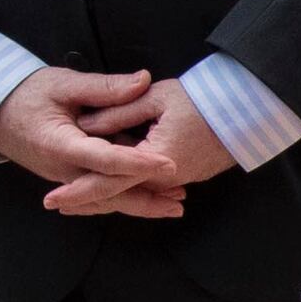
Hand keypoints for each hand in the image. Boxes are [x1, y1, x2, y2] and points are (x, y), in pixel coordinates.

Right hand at [0, 66, 182, 213]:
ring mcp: (64, 177)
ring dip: (140, 203)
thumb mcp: (64, 83)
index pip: (106, 160)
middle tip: (180, 202)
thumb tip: (143, 81)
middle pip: (109, 191)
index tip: (168, 163)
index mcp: (60, 145)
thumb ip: (105, 87)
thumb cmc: (26, 93)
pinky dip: (124, 198)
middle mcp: (62, 169)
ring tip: (174, 206)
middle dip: (146, 199)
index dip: (138, 163)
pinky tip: (150, 200)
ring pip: (106, 198)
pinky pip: (98, 193)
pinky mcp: (69, 177)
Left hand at [52, 77, 234, 216]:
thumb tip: (86, 125)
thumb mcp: (156, 97)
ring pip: (133, 193)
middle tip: (55, 204)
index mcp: (156, 160)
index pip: (109, 181)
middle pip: (118, 195)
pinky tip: (108, 186)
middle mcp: (165, 179)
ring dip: (105, 196)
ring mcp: (176, 181)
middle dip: (85, 200)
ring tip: (74, 200)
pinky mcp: (182, 176)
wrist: (248, 111)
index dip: (79, 191)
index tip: (53, 200)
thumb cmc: (204, 99)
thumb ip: (118, 111)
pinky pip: (147, 187)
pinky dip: (126, 188)